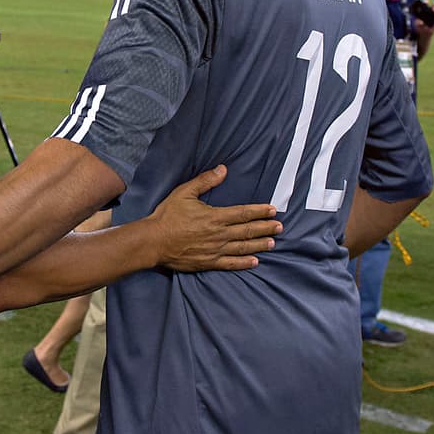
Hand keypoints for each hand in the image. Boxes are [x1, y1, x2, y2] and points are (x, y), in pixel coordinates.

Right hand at [147, 165, 280, 271]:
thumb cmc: (167, 216)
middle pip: (248, 231)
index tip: (273, 211)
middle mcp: (219, 234)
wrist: (154, 241)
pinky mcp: (208, 262)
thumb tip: (223, 170)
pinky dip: (244, 263)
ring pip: (243, 247)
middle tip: (280, 227)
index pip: (244, 213)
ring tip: (272, 243)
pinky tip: (254, 262)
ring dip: (259, 244)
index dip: (260, 211)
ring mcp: (215, 250)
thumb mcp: (184, 192)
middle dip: (265, 228)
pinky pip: (231, 264)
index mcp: (215, 216)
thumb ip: (205, 181)